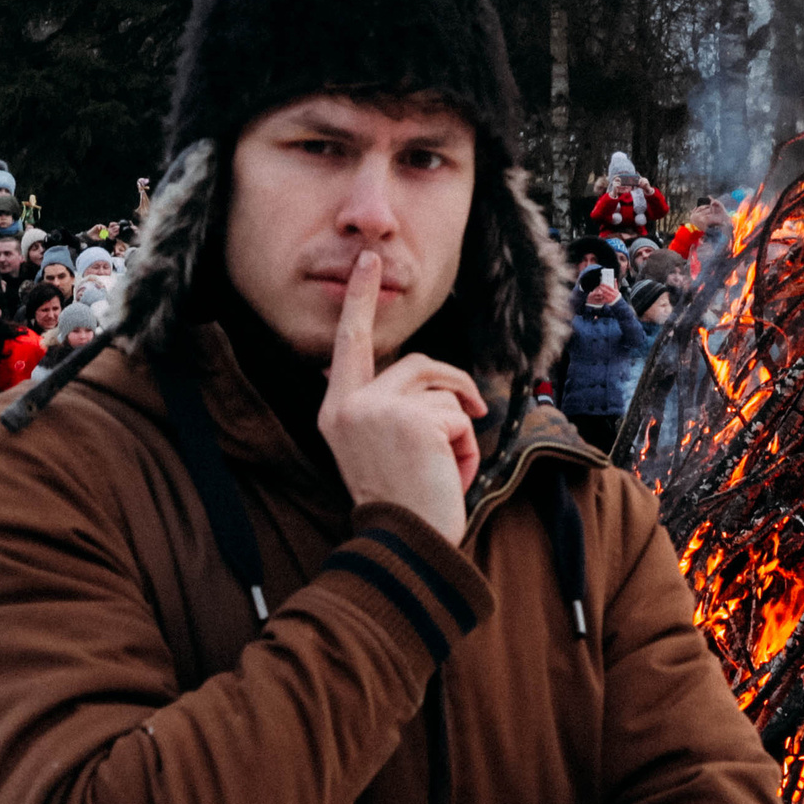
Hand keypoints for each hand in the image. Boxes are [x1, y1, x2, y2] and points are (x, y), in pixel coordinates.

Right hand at [316, 252, 485, 541]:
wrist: (406, 541)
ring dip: (458, 423)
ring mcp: (376, 409)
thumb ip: (388, 404)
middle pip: (417, 364)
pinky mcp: (410, 419)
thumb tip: (413, 370)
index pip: (350, 344)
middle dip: (453, 386)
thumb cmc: (402, 499)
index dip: (361, 301)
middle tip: (468, 419)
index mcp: (336, 410)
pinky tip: (449, 471)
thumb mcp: (381, 445)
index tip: (369, 262)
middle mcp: (348, 404)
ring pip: (442, 387)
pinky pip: (457, 412)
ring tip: (446, 463)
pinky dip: (466, 443)